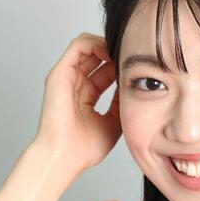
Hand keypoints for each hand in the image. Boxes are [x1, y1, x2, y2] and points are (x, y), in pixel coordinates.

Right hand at [32, 32, 121, 172]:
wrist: (65, 157)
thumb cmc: (85, 148)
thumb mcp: (114, 121)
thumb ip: (121, 102)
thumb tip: (134, 86)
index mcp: (85, 96)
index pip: (106, 71)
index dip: (121, 67)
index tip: (139, 71)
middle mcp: (75, 83)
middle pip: (98, 56)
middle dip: (117, 54)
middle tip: (134, 59)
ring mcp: (67, 77)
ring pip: (89, 46)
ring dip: (109, 46)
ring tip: (124, 55)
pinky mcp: (60, 72)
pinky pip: (79, 44)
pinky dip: (98, 43)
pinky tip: (113, 55)